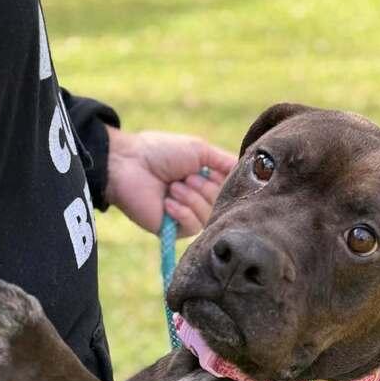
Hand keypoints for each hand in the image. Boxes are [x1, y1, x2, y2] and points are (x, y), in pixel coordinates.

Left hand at [105, 127, 236, 235]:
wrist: (128, 164)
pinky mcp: (173, 230)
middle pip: (223, 204)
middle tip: (185, 176)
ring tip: (173, 186)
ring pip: (209, 216)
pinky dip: (182, 212)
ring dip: (192, 198)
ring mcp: (187, 216)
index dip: (225, 181)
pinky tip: (168, 202)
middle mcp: (200, 199)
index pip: (232, 189)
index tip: (211, 170)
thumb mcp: (199, 149)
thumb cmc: (160, 152)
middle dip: (206, 188)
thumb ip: (225, 161)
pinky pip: (192, 227)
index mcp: (207, 180)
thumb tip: (251, 169)